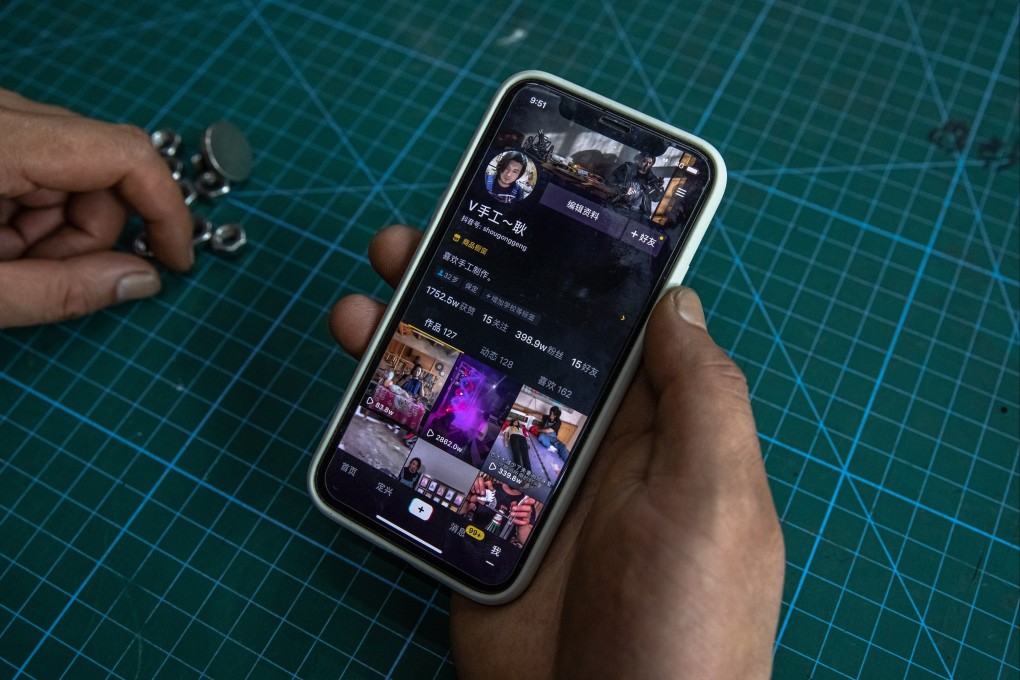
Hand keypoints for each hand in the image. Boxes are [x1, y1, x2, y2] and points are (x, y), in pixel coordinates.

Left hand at [0, 88, 192, 327]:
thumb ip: (59, 292)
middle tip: (41, 278)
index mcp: (0, 140)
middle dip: (92, 235)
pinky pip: (41, 166)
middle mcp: (2, 113)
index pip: (124, 154)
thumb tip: (144, 281)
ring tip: (5, 262)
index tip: (175, 261)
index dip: (165, 210)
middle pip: (102, 170)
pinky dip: (31, 213)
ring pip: (75, 173)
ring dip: (57, 230)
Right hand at [330, 225, 784, 679]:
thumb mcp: (716, 500)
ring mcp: (520, 486)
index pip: (609, 322)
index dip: (568, 265)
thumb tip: (678, 299)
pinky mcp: (470, 529)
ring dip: (414, 340)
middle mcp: (583, 444)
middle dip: (469, 285)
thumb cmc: (684, 621)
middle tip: (413, 241)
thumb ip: (703, 397)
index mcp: (652, 425)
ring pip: (462, 392)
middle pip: (520, 344)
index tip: (520, 206)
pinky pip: (423, 459)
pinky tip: (357, 382)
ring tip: (364, 301)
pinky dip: (386, 419)